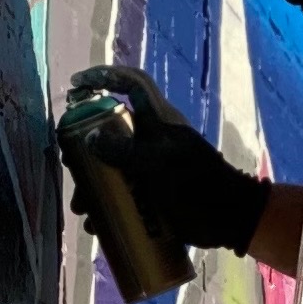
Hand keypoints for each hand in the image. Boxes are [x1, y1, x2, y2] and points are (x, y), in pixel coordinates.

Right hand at [57, 64, 267, 253]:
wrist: (231, 220)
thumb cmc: (198, 186)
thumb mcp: (157, 165)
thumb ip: (124, 151)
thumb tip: (89, 138)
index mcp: (158, 122)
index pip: (130, 85)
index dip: (103, 77)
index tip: (76, 84)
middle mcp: (153, 140)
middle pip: (110, 134)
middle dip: (85, 152)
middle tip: (70, 167)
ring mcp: (154, 168)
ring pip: (113, 170)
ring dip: (93, 188)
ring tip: (83, 210)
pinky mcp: (156, 194)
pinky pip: (125, 197)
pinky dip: (109, 209)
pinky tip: (97, 226)